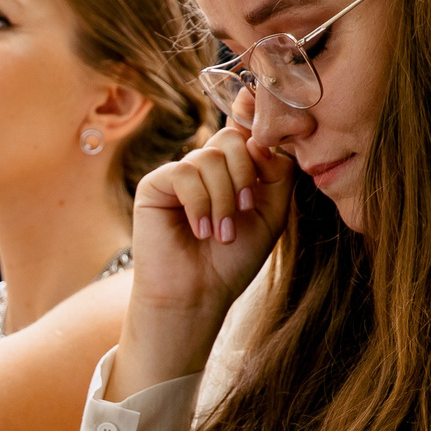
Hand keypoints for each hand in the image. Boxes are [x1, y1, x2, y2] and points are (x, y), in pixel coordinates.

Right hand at [112, 125, 289, 396]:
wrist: (198, 295)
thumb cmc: (232, 261)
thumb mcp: (271, 214)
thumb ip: (276, 173)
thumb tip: (260, 139)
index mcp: (233, 171)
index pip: (248, 134)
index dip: (260, 142)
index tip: (267, 175)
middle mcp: (205, 168)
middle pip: (231, 138)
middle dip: (245, 173)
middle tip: (245, 209)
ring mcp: (179, 175)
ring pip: (210, 157)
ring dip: (223, 198)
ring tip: (222, 234)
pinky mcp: (154, 186)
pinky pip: (184, 173)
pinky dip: (199, 204)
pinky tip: (199, 231)